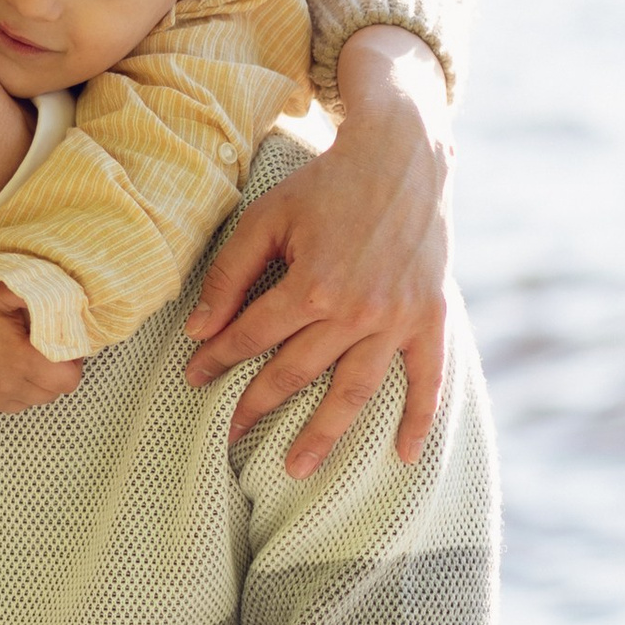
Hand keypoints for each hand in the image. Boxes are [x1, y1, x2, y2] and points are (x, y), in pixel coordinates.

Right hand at [0, 277, 83, 414]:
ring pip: (25, 403)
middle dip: (53, 373)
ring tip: (16, 355)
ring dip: (29, 384)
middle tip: (41, 347)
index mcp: (18, 360)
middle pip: (49, 394)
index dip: (72, 361)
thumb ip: (39, 293)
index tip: (63, 343)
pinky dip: (4, 391)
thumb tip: (70, 298)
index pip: (67, 379)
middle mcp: (3, 387)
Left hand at [183, 26, 450, 474]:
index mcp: (311, 285)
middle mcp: (355, 311)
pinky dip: (420, 419)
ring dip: (324, 434)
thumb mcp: (266, 217)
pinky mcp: (431, 316)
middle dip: (254, 406)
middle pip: (295, 374)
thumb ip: (230, 274)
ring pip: (354, 392)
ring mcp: (397, 318)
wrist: (402, 155)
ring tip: (295, 469)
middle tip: (227, 437)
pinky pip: (429, 379)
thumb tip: (200, 331)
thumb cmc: (325, 184)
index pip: (251, 338)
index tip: (193, 378)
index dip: (217, 360)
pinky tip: (403, 456)